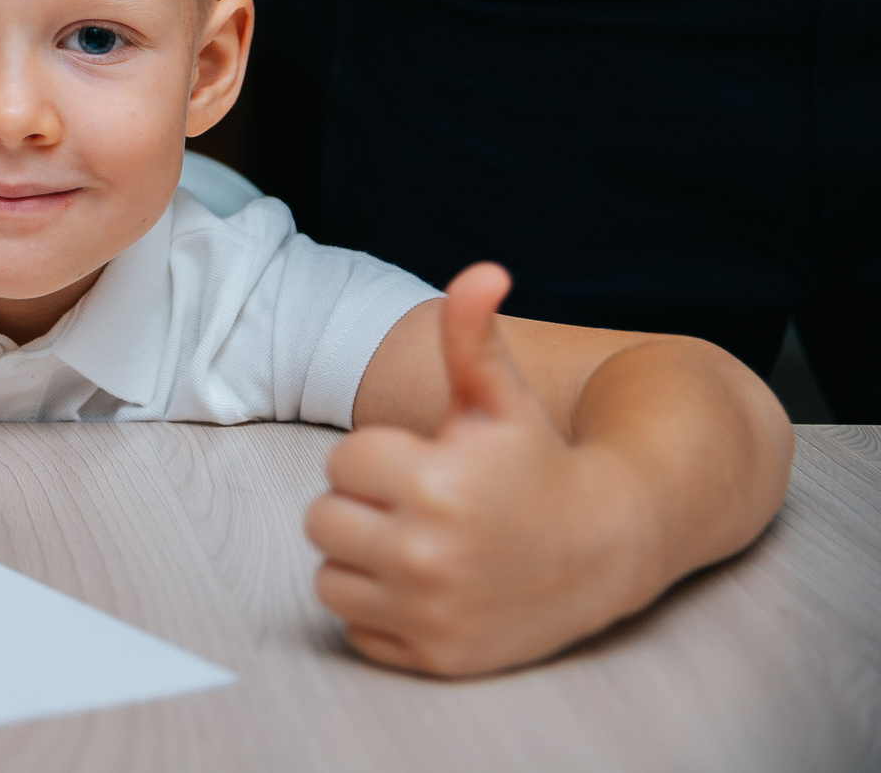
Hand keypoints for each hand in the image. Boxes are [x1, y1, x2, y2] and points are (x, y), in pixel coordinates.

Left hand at [305, 264, 655, 675]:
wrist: (604, 548)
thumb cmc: (537, 463)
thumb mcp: (501, 399)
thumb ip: (472, 335)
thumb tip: (480, 270)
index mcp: (433, 482)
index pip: (339, 464)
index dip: (379, 460)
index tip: (427, 465)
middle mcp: (426, 553)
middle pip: (322, 521)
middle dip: (363, 509)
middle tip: (420, 507)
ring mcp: (429, 611)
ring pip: (330, 578)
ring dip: (363, 562)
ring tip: (422, 546)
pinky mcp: (434, 657)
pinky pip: (356, 631)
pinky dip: (382, 614)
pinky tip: (430, 590)